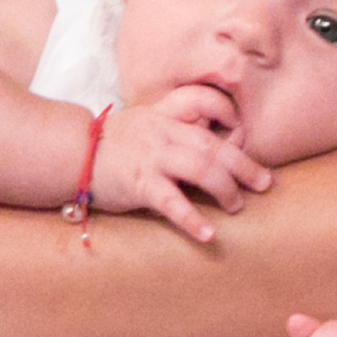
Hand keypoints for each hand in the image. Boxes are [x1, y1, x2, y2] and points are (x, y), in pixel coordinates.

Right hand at [89, 91, 267, 242]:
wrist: (72, 153)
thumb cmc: (111, 143)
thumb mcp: (144, 123)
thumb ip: (174, 129)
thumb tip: (208, 147)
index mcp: (166, 115)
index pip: (204, 102)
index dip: (228, 116)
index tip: (242, 136)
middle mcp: (163, 133)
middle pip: (213, 145)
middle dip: (244, 165)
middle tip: (264, 183)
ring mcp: (152, 157)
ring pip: (201, 168)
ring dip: (225, 189)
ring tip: (236, 207)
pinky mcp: (140, 183)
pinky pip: (172, 202)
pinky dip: (192, 219)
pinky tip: (207, 234)